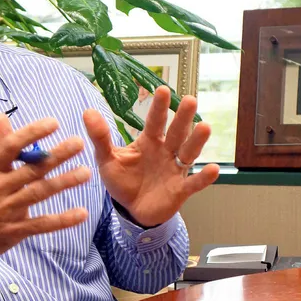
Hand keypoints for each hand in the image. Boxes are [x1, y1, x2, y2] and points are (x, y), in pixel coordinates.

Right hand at [0, 114, 90, 260]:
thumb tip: (2, 117)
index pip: (11, 146)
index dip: (32, 133)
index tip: (53, 123)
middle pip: (31, 169)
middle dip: (56, 155)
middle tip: (79, 142)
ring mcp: (6, 210)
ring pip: (39, 193)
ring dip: (64, 183)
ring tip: (85, 173)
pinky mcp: (13, 231)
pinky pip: (41, 224)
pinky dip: (62, 220)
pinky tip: (81, 213)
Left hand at [82, 86, 219, 227]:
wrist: (131, 210)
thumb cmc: (122, 181)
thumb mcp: (107, 159)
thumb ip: (100, 137)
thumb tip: (87, 112)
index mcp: (149, 141)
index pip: (155, 121)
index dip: (159, 107)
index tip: (163, 90)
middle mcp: (166, 151)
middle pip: (176, 132)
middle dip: (183, 117)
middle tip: (190, 100)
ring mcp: (175, 170)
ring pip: (189, 152)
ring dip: (197, 141)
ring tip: (205, 127)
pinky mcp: (180, 190)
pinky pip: (194, 183)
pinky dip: (204, 177)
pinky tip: (213, 168)